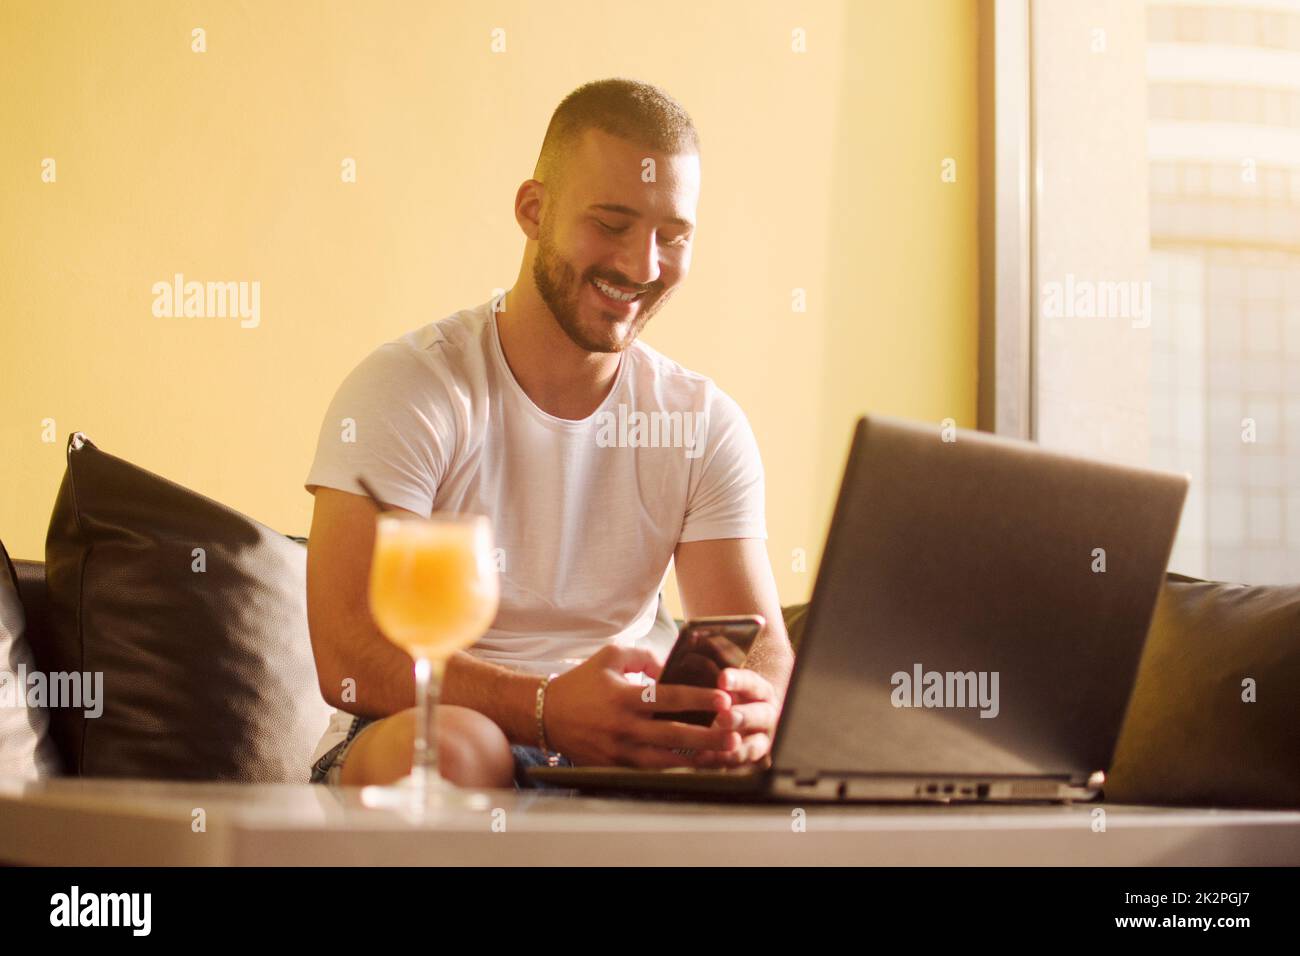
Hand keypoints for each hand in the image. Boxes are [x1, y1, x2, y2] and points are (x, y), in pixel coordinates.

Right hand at [543, 646, 741, 767]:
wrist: (546, 713)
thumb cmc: (583, 681)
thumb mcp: (611, 656)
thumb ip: (645, 656)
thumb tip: (673, 667)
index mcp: (624, 696)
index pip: (668, 698)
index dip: (698, 698)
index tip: (723, 698)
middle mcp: (623, 726)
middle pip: (672, 735)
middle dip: (707, 736)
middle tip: (735, 733)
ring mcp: (618, 751)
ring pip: (664, 762)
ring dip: (697, 760)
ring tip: (725, 756)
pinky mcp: (614, 767)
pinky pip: (650, 773)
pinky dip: (675, 772)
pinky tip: (697, 769)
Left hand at [691, 668, 780, 766]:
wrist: (737, 721)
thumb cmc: (727, 697)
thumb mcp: (726, 686)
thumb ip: (720, 683)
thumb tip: (706, 672)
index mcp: (762, 692)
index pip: (753, 683)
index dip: (738, 681)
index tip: (722, 679)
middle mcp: (766, 716)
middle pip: (760, 715)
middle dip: (742, 717)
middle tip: (723, 718)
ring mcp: (761, 741)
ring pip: (754, 747)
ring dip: (736, 749)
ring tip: (716, 750)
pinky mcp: (748, 761)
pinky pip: (737, 765)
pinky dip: (719, 762)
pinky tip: (701, 759)